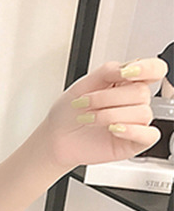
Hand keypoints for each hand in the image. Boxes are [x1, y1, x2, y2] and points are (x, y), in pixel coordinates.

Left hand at [40, 57, 167, 171]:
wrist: (55, 137)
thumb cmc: (68, 113)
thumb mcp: (83, 85)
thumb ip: (108, 71)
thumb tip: (128, 68)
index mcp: (126, 83)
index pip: (154, 70)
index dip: (147, 68)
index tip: (125, 73)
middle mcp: (134, 101)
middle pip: (140, 93)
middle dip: (106, 98)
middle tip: (85, 104)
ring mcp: (136, 122)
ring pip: (142, 113)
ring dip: (109, 115)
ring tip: (89, 119)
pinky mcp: (134, 142)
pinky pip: (149, 135)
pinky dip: (132, 130)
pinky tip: (113, 129)